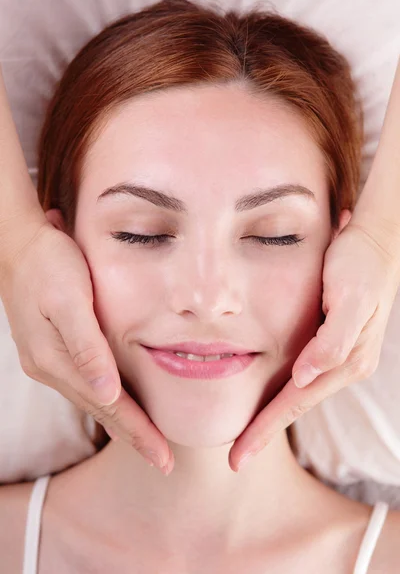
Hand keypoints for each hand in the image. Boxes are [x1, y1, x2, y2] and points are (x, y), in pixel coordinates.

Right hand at [0, 219, 172, 474]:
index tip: (163, 456)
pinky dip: (108, 401)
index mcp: (55, 359)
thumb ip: (87, 346)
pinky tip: (118, 406)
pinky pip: (86, 385)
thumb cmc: (49, 263)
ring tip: (148, 441)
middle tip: (164, 462)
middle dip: (133, 436)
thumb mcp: (69, 299)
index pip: (107, 405)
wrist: (18, 244)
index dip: (137, 431)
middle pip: (101, 409)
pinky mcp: (54, 349)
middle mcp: (50, 367)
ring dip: (122, 421)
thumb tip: (107, 393)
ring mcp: (49, 360)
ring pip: (94, 400)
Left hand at [229, 219, 399, 471]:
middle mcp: (342, 365)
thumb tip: (303, 377)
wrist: (375, 241)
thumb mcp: (351, 298)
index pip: (296, 402)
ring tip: (244, 438)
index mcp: (347, 361)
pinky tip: (264, 398)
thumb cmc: (360, 265)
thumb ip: (332, 341)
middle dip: (264, 432)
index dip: (266, 429)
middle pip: (294, 405)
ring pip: (296, 394)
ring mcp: (336, 356)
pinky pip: (299, 375)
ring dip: (270, 416)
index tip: (239, 455)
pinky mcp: (328, 343)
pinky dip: (278, 391)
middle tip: (234, 460)